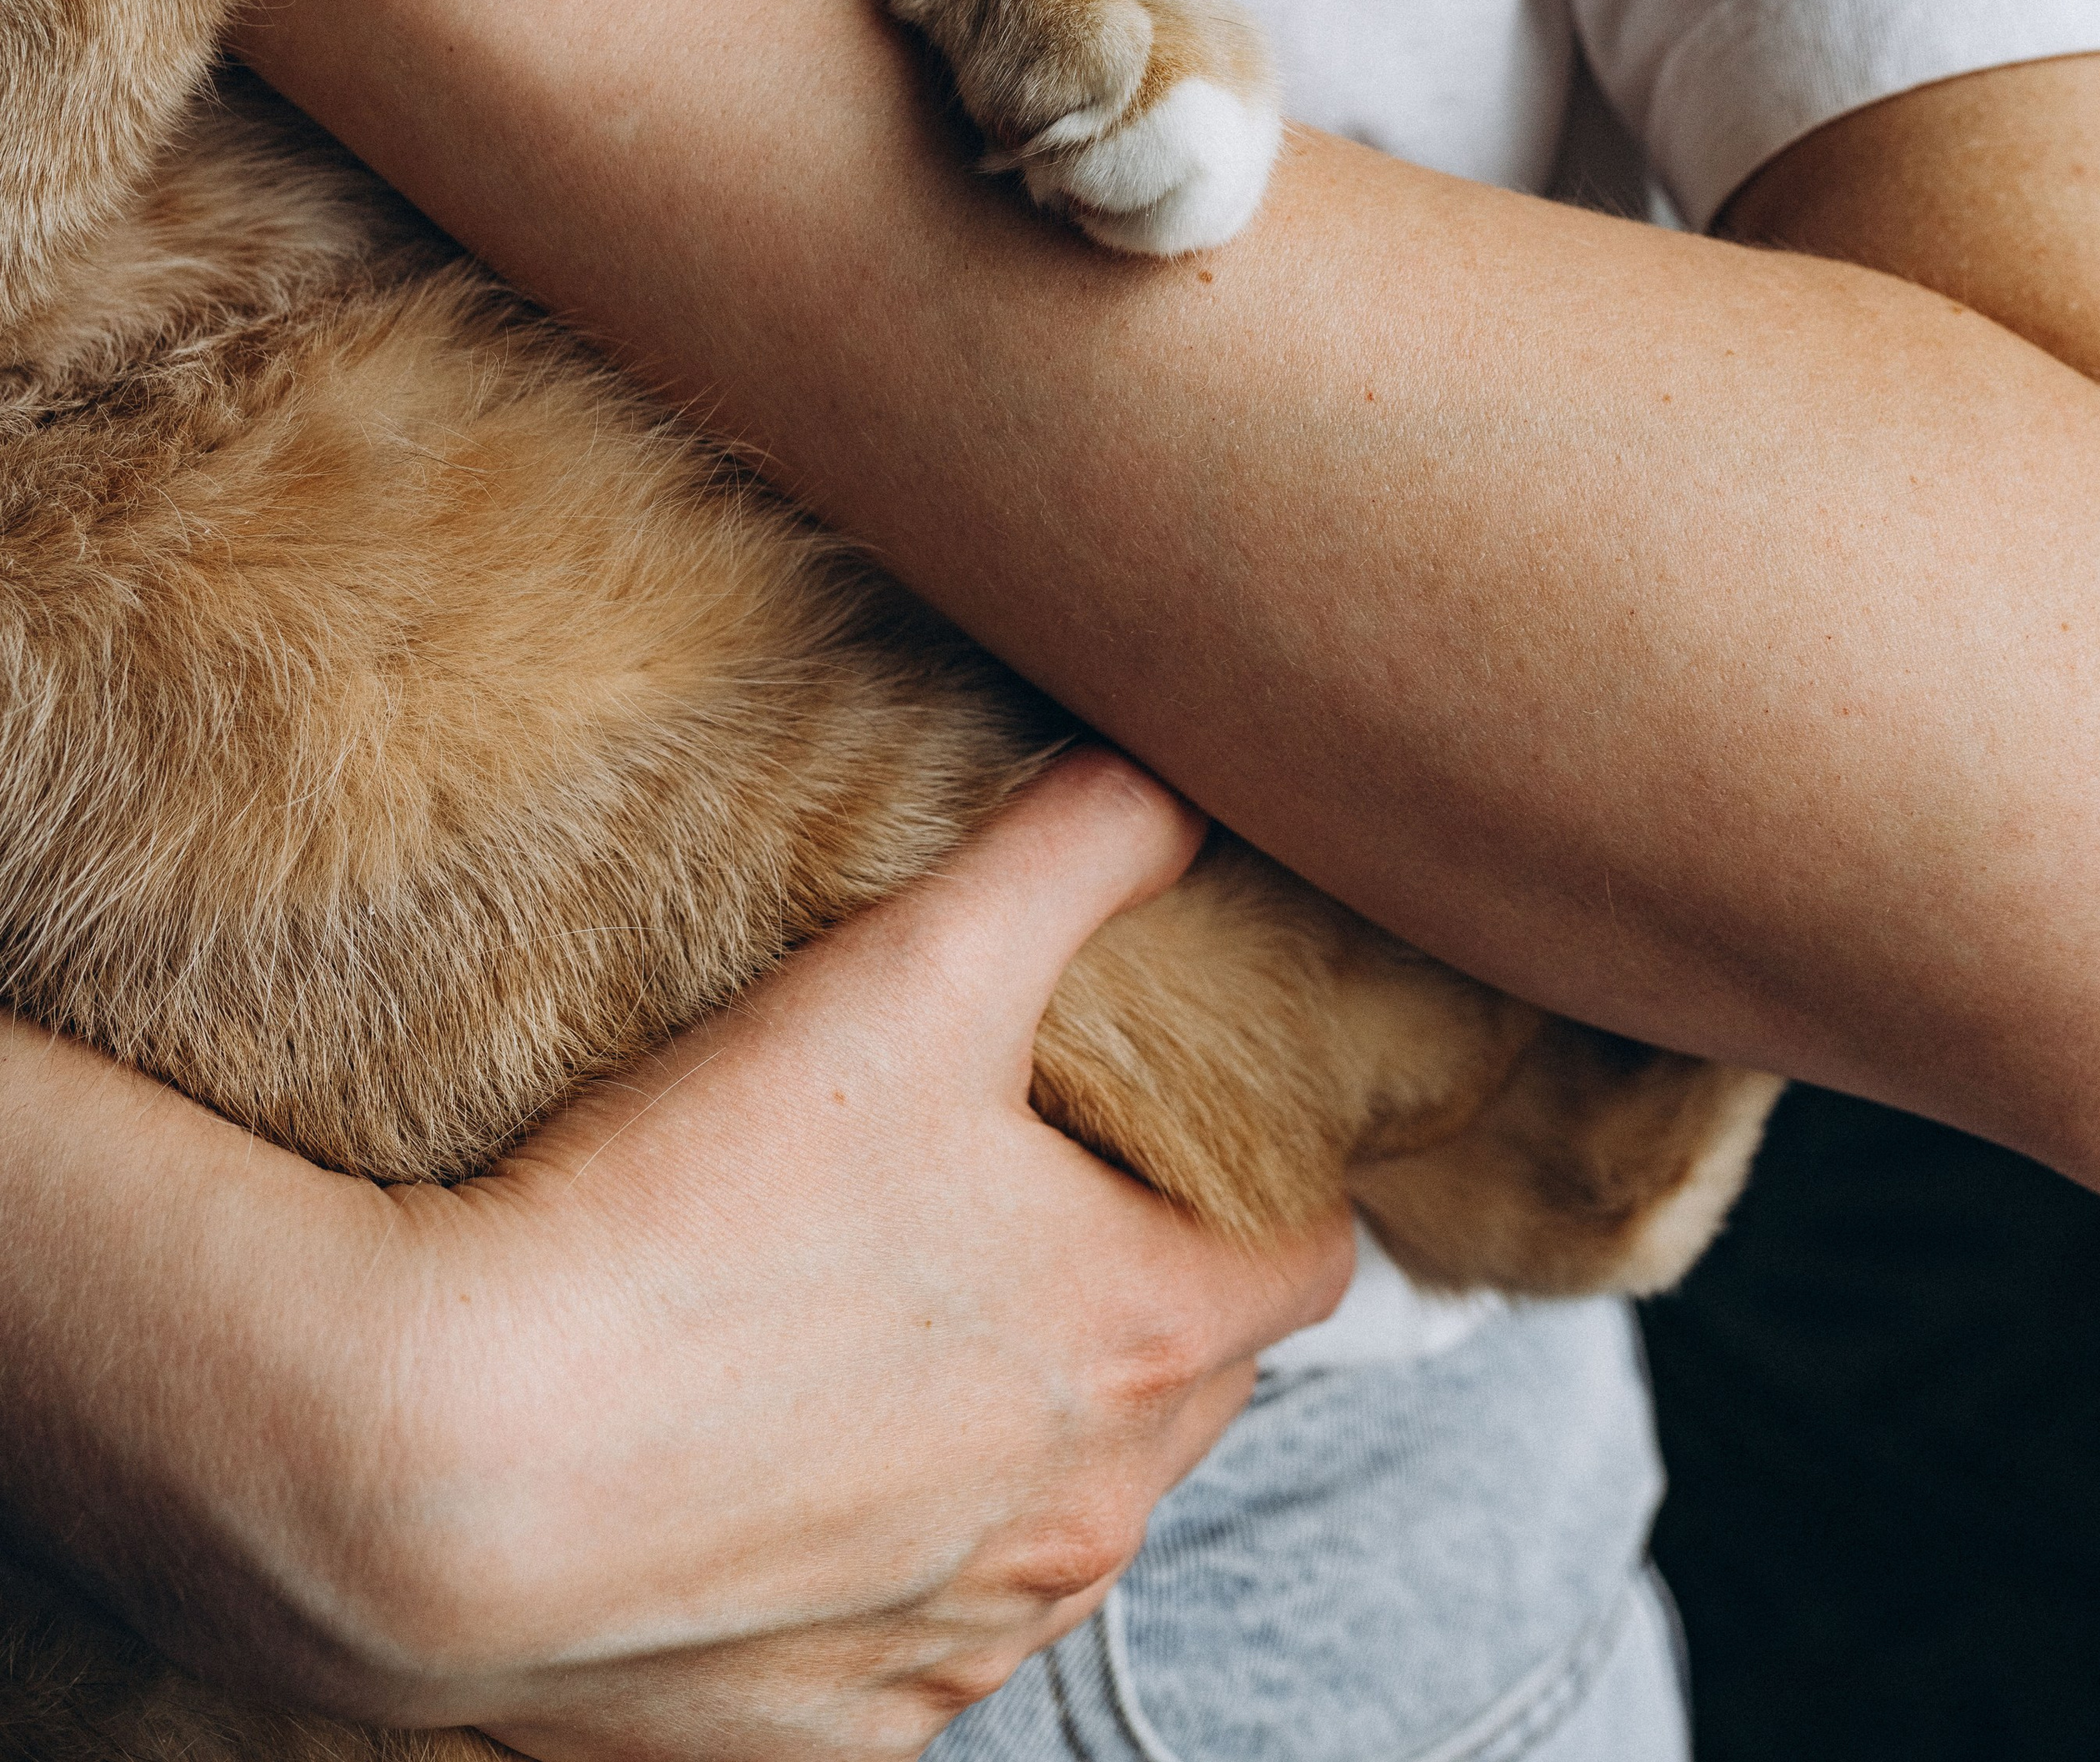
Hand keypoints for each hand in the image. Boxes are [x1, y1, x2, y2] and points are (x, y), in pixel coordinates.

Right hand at [326, 751, 1351, 1757]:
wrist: (442, 1466)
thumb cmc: (693, 1211)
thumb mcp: (914, 968)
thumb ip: (1074, 854)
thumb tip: (1172, 783)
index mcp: (1137, 1343)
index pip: (1308, 1260)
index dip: (1264, 1179)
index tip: (1191, 1129)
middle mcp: (1077, 1522)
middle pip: (1188, 1391)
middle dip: (1140, 1295)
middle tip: (1021, 1195)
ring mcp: (949, 1645)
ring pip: (1050, 1521)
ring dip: (1009, 1433)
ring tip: (883, 1323)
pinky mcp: (819, 1734)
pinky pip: (904, 1639)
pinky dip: (872, 1557)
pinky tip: (775, 1463)